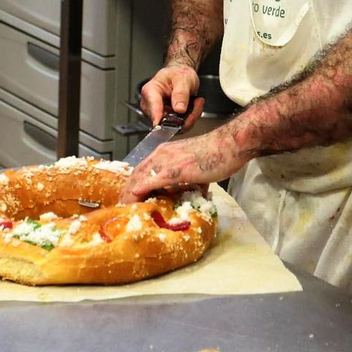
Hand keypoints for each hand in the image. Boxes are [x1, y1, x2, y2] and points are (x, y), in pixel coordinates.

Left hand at [123, 128, 246, 200]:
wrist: (229, 144)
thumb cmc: (216, 153)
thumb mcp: (194, 167)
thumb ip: (187, 179)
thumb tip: (187, 192)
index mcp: (165, 152)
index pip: (142, 169)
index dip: (133, 183)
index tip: (128, 197)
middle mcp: (162, 154)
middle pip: (137, 173)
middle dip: (127, 190)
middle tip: (122, 206)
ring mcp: (168, 161)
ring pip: (142, 177)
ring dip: (131, 193)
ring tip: (125, 207)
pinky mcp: (176, 169)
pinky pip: (154, 179)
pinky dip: (143, 188)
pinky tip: (135, 196)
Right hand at [139, 64, 204, 129]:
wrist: (181, 75)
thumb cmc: (177, 74)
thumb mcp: (182, 79)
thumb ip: (181, 93)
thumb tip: (179, 109)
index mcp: (150, 92)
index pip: (153, 108)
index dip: (160, 118)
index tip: (169, 125)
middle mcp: (151, 106)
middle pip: (164, 121)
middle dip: (184, 117)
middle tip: (196, 104)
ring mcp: (159, 114)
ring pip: (174, 127)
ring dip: (190, 118)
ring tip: (197, 103)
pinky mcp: (167, 120)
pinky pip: (179, 127)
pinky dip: (190, 119)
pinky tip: (194, 107)